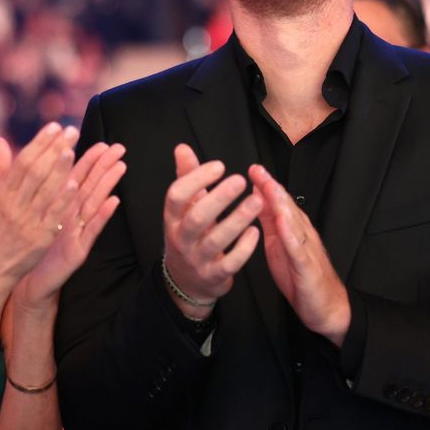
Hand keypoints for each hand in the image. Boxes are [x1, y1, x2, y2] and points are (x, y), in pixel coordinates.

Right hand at [0, 122, 80, 287]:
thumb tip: (0, 141)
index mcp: (0, 194)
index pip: (22, 162)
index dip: (39, 143)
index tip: (54, 127)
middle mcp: (12, 206)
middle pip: (36, 172)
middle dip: (53, 149)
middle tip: (71, 131)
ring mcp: (26, 223)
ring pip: (45, 191)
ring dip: (60, 169)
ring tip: (72, 149)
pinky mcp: (39, 239)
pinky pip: (53, 216)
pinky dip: (63, 200)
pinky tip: (74, 184)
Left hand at [14, 141, 126, 309]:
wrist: (30, 280)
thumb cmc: (33, 247)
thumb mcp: (35, 216)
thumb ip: (37, 191)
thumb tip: (37, 165)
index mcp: (60, 205)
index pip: (75, 177)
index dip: (88, 159)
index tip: (100, 142)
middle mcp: (72, 216)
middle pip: (89, 186)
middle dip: (104, 166)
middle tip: (119, 147)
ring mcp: (78, 232)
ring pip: (94, 203)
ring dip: (108, 185)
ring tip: (120, 166)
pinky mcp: (79, 250)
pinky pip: (92, 230)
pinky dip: (103, 216)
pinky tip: (114, 202)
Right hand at [162, 144, 262, 316]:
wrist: (187, 281)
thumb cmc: (189, 236)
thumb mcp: (184, 209)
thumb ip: (186, 178)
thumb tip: (182, 148)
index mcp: (172, 219)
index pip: (176, 196)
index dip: (196, 179)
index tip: (219, 166)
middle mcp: (181, 239)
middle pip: (197, 218)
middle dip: (219, 198)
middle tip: (240, 180)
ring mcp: (197, 259)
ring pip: (216, 240)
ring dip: (237, 220)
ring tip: (257, 201)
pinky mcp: (214, 276)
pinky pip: (229, 263)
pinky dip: (243, 248)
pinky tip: (256, 231)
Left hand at [249, 165, 350, 346]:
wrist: (326, 307)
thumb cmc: (301, 278)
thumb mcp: (278, 246)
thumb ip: (270, 224)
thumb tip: (257, 201)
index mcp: (293, 230)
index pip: (280, 203)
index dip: (267, 185)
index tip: (253, 169)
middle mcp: (302, 234)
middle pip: (287, 206)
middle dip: (272, 187)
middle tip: (257, 170)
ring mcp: (307, 249)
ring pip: (294, 222)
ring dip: (281, 203)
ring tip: (268, 187)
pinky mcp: (308, 267)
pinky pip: (298, 249)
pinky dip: (290, 234)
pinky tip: (282, 223)